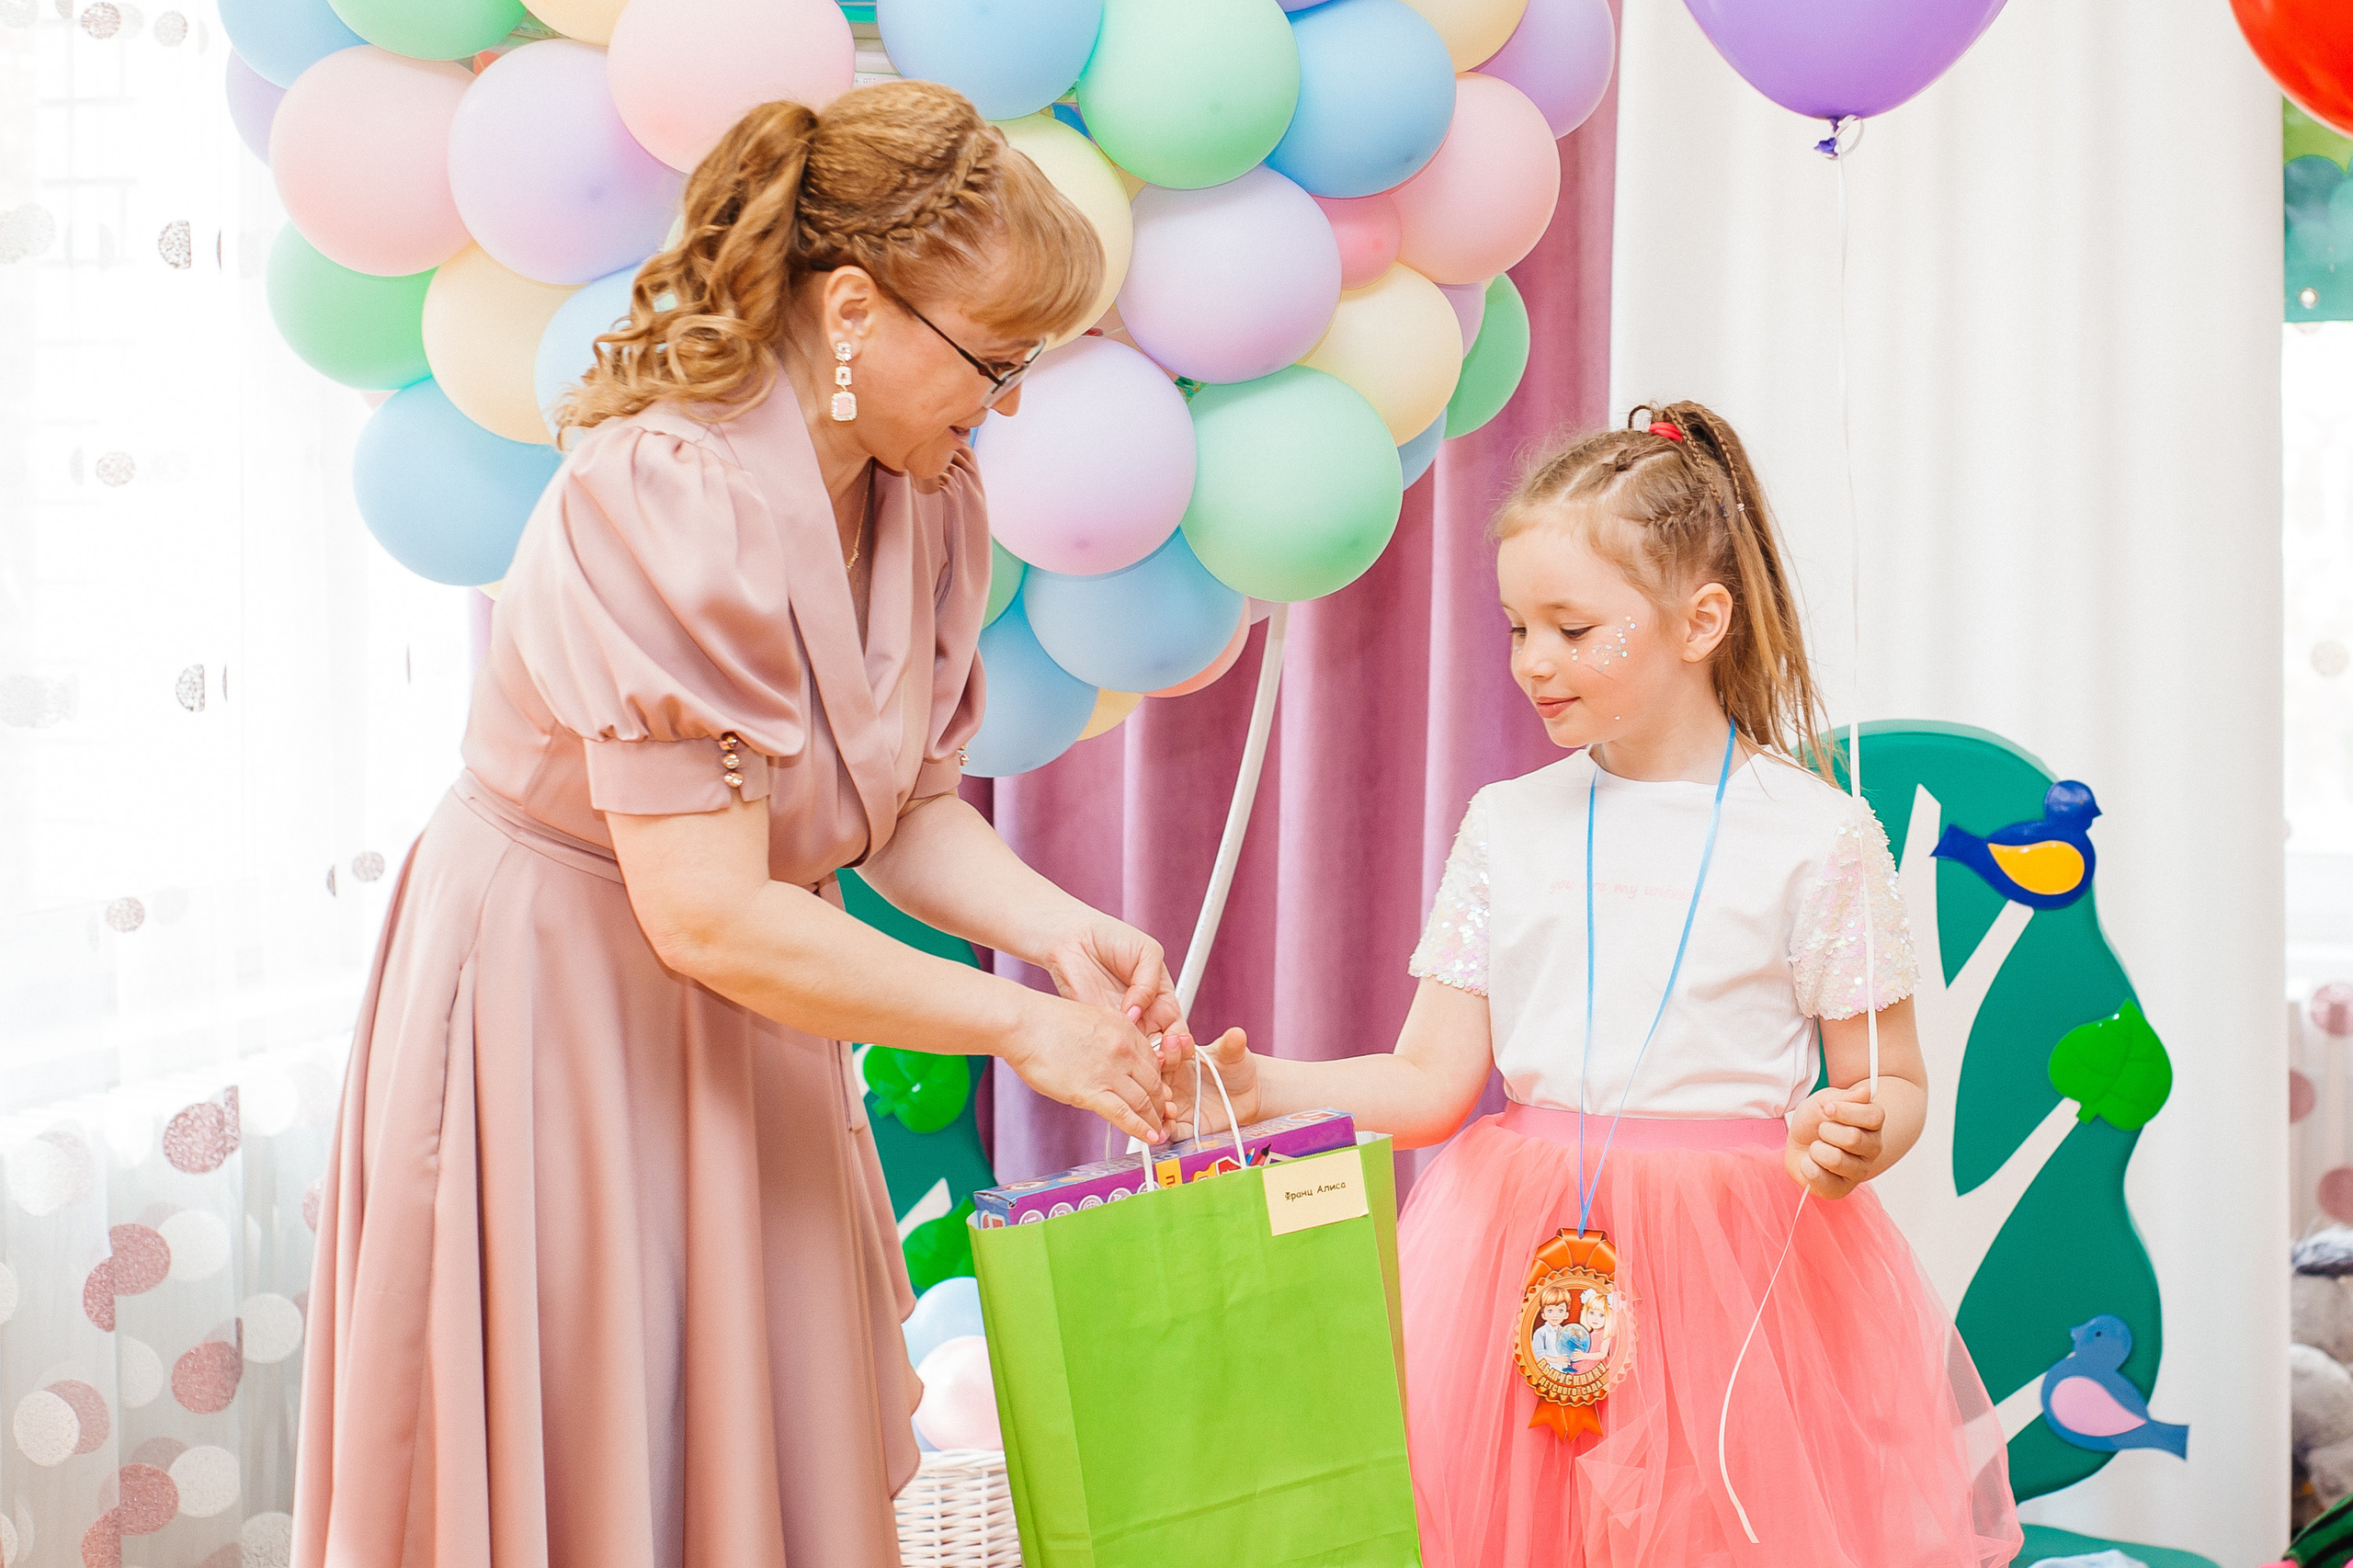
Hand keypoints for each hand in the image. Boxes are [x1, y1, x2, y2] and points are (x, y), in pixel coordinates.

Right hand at [1002, 992, 1174, 1146]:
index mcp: (1125, 1028)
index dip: (1159, 1082)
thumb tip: (1117, 1059)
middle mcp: (1124, 1049)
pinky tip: (1148, 1138)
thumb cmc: (1047, 1023)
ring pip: (1143, 1101)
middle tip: (1162, 1116)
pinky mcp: (1091, 1091)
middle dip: (1160, 1103)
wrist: (1025, 1025)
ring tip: (1157, 1132)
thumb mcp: (1093, 1019)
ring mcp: (1110, 1071)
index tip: (1159, 1093)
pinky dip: (1140, 1129)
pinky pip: (1124, 1114)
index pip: (1153, 1062)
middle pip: (1154, 1083)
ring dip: (1153, 1120)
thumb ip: (1111, 1037)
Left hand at [1036, 914, 1191, 1062]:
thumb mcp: (1147, 952)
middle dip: (1169, 1057)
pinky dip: (1121, 1056)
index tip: (1178, 1042)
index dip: (1181, 1041)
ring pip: (1140, 1055)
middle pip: (1163, 1048)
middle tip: (1165, 1053)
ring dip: (1148, 1061)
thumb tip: (1138, 1012)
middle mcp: (1143, 1016)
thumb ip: (1150, 983)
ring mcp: (1121, 1024)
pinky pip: (1113, 1047)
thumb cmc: (1112, 938)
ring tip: (1149, 1057)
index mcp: (1161, 999)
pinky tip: (1125, 1053)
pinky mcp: (1099, 1027)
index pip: (1178, 1029)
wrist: (1074, 938)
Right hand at [1161, 1027, 1259, 1143]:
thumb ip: (1231, 1045)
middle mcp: (1171, 1083)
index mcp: (1176, 1060)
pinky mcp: (1183, 1126)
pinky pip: (1169, 1131)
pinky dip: (1165, 1132)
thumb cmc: (1236, 1068)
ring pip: (1159, 1108)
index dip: (1169, 1052)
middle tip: (1166, 1088)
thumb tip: (1237, 1034)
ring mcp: (1175, 1105)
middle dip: (1158, 1086)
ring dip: (1160, 1110)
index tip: (1172, 1045)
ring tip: (1170, 1109)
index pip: (1166, 1055)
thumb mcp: (1233, 1055)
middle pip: (1156, 1084)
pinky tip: (1166, 1131)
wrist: (1249, 1094)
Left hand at [1784, 1083, 1885, 1199]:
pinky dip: (1809, 1168)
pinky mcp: (1841, 1189)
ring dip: (1817, 1149)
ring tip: (1815, 1147)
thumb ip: (1845, 1098)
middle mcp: (1872, 1148)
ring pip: (1837, 1159)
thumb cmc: (1816, 1120)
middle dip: (1826, 1130)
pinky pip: (1825, 1181)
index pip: (1874, 1117)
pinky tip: (1810, 1163)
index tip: (1828, 1108)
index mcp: (1872, 1124)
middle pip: (1853, 1138)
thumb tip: (1865, 1093)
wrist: (1799, 1142)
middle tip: (1821, 1130)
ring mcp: (1858, 1170)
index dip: (1846, 1111)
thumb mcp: (1825, 1101)